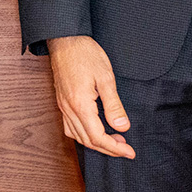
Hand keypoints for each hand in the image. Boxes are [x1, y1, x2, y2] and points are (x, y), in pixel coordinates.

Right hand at [48, 35, 133, 158]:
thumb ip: (114, 106)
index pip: (98, 137)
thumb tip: (122, 127)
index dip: (115, 148)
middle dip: (108, 149)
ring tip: (113, 140)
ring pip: (77, 136)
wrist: (65, 39)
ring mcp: (63, 106)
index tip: (130, 152)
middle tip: (126, 148)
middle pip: (87, 140)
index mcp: (80, 104)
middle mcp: (68, 109)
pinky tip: (94, 130)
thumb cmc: (85, 54)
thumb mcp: (106, 78)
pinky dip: (83, 135)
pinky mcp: (61, 101)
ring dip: (95, 143)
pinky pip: (69, 127)